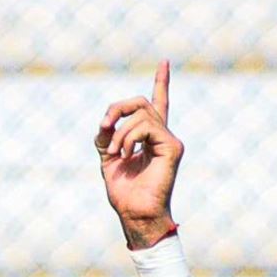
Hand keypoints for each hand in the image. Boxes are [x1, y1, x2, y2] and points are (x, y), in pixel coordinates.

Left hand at [95, 61, 182, 246]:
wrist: (134, 213)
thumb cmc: (124, 192)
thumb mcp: (108, 157)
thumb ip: (107, 136)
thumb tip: (106, 122)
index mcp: (149, 137)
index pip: (157, 104)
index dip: (161, 82)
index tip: (164, 62)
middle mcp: (162, 136)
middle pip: (141, 102)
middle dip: (118, 108)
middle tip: (104, 126)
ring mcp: (169, 140)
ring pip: (142, 114)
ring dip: (120, 131)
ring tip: (116, 153)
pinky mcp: (172, 147)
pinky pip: (147, 127)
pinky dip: (129, 138)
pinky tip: (126, 155)